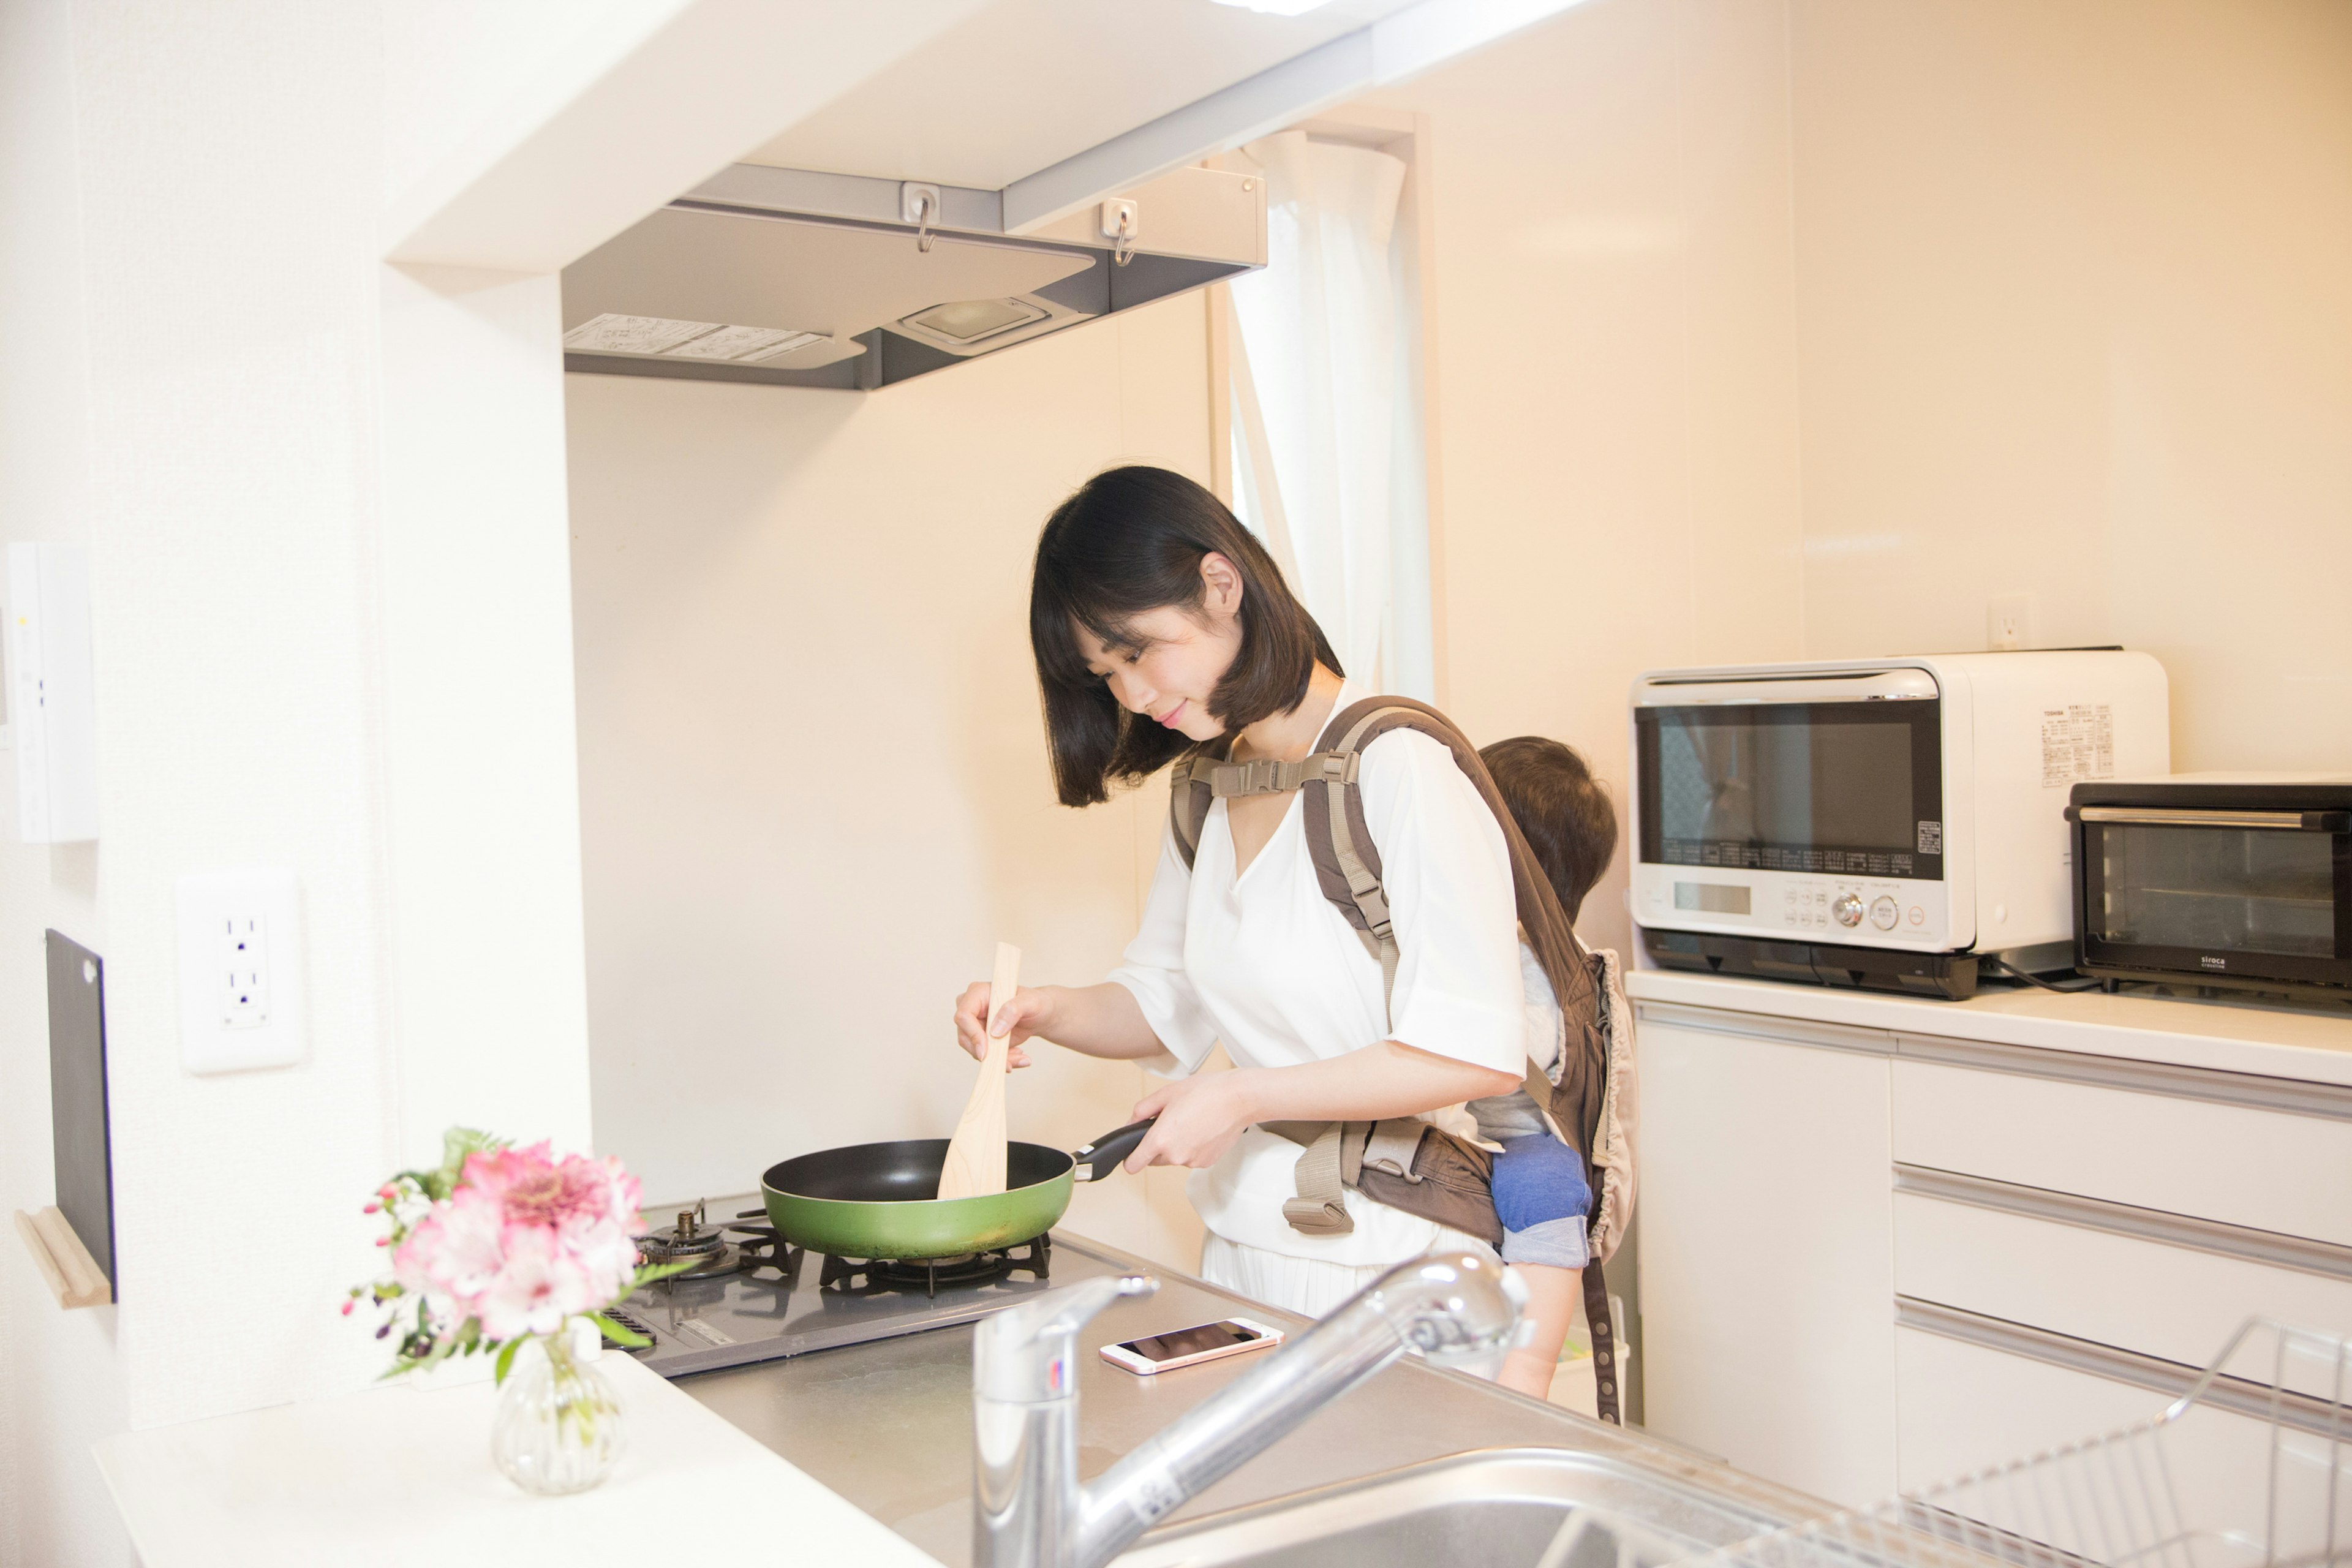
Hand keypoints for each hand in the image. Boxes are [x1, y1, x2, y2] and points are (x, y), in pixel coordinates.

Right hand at [953, 982, 1051, 1066]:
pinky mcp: (982, 1038)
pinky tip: (1017, 1057)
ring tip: (1019, 1059)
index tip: (985, 1051)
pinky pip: (984, 1055)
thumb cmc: (1034, 1003)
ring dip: (996, 1060)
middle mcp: (973, 1008)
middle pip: (965, 1036)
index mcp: (978, 992)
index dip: (972, 1034)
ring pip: (974, 1049)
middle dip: (987, 1053)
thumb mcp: (1030, 1003)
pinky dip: (1001, 1060)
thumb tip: (995, 1030)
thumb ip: (1013, 1010)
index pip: (964, 1015)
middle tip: (1008, 1063)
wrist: (1040, 1015)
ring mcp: (976, 1025)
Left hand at [1125, 1071, 1261, 1171]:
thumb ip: (1142, 1110)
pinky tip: (1203, 1129)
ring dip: (1176, 1145)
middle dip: (1157, 1145)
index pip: (1134, 1164)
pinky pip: (1191, 1157)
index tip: (1133, 1153)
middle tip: (1171, 1122)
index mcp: (1160, 1139)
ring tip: (1191, 1121)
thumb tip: (1130, 1123)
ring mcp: (1193, 1161)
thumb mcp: (1166, 1093)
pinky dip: (1193, 1147)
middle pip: (1154, 1160)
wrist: (1240, 1099)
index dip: (1131, 1159)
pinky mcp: (1207, 1162)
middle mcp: (1175, 1155)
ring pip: (1175, 1158)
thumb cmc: (1206, 1092)